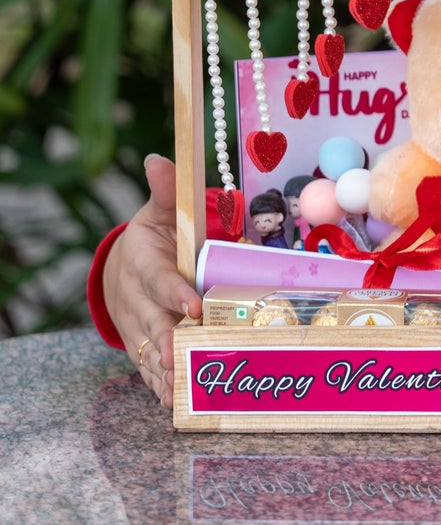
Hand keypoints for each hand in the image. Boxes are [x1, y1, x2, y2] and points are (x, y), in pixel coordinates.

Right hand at [101, 155, 201, 404]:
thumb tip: (158, 159)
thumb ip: (167, 190)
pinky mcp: (141, 345)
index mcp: (142, 262)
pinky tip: (174, 403)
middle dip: (167, 341)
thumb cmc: (154, 234)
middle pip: (151, 322)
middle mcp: (135, 299)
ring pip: (148, 351)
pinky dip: (159, 386)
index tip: (193, 305)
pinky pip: (149, 368)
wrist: (124, 265)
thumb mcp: (159, 209)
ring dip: (163, 372)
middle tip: (182, 357)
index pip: (158, 279)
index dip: (173, 293)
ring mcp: (136, 326)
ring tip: (179, 393)